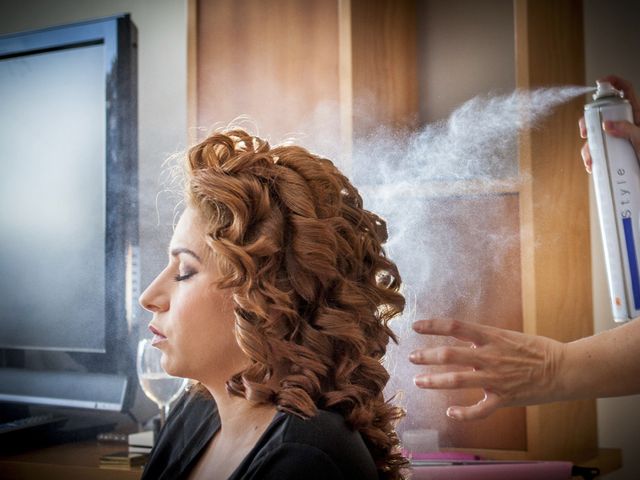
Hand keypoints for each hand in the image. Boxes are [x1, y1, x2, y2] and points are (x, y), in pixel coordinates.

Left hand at [409, 319, 565, 420]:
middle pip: (449, 354)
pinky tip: (450, 413)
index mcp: (491, 336)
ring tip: (418, 381)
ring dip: (434, 381)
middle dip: (426, 356)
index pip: (455, 326)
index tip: (416, 325)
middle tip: (411, 357)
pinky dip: (463, 413)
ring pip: (457, 380)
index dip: (433, 325)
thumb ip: (485, 339)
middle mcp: (490, 356)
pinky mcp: (504, 398)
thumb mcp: (508, 335)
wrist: (564, 369)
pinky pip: (479, 410)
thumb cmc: (538, 350)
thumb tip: (463, 338)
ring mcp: (496, 378)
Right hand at [579, 75, 639, 172]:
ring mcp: (618, 136)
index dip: (613, 82)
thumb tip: (606, 125)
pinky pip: (598, 150)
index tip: (600, 81)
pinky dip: (591, 158)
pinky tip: (592, 165)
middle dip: (588, 121)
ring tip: (590, 158)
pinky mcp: (613, 150)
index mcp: (636, 114)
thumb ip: (628, 129)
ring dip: (588, 146)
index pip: (625, 91)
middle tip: (585, 131)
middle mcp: (625, 123)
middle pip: (602, 113)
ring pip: (596, 134)